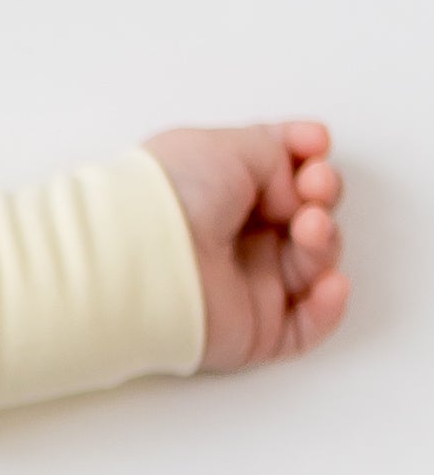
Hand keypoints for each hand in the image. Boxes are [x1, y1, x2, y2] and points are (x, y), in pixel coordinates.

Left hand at [144, 122, 345, 369]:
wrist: (145, 250)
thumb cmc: (175, 191)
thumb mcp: (231, 145)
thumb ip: (280, 154)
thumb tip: (299, 188)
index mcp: (224, 190)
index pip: (282, 174)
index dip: (307, 159)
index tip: (316, 144)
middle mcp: (237, 236)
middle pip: (307, 216)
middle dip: (323, 196)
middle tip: (315, 187)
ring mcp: (247, 284)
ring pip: (313, 264)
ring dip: (324, 242)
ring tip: (310, 228)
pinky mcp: (253, 329)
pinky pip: (306, 327)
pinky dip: (327, 307)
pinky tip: (330, 283)